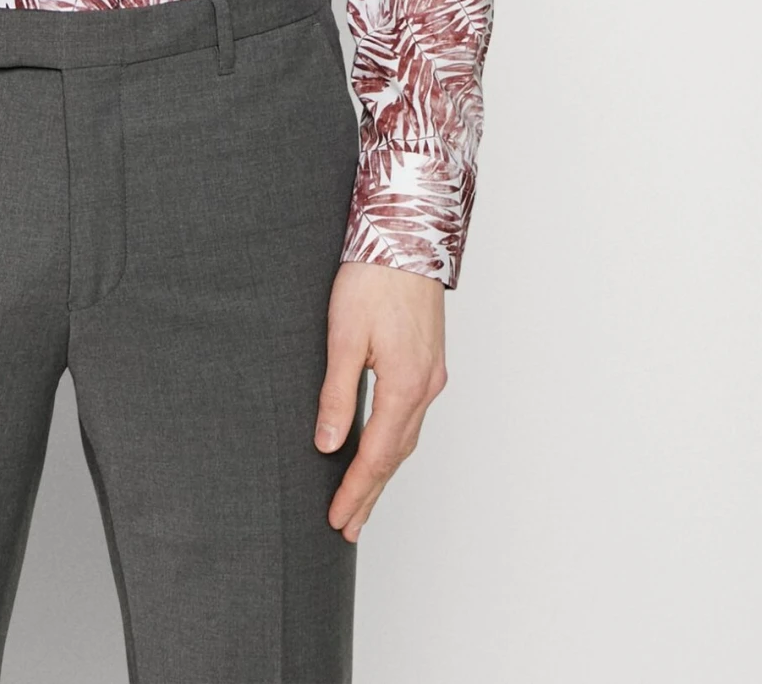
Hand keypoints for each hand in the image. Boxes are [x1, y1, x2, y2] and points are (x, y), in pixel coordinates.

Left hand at [314, 258, 446, 539]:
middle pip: (396, 455)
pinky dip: (395, 441)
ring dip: (384, 470)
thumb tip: (330, 445)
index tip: (337, 519)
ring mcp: (432, 373)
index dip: (356, 491)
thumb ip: (338, 394)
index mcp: (405, 385)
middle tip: (348, 527)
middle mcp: (426, 386)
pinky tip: (382, 446)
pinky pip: (412, 416)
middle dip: (371, 493)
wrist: (407, 235)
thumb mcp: (344, 336)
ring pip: (407, 437)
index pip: (377, 455)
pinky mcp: (429, 359)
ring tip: (362, 498)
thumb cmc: (373, 278)